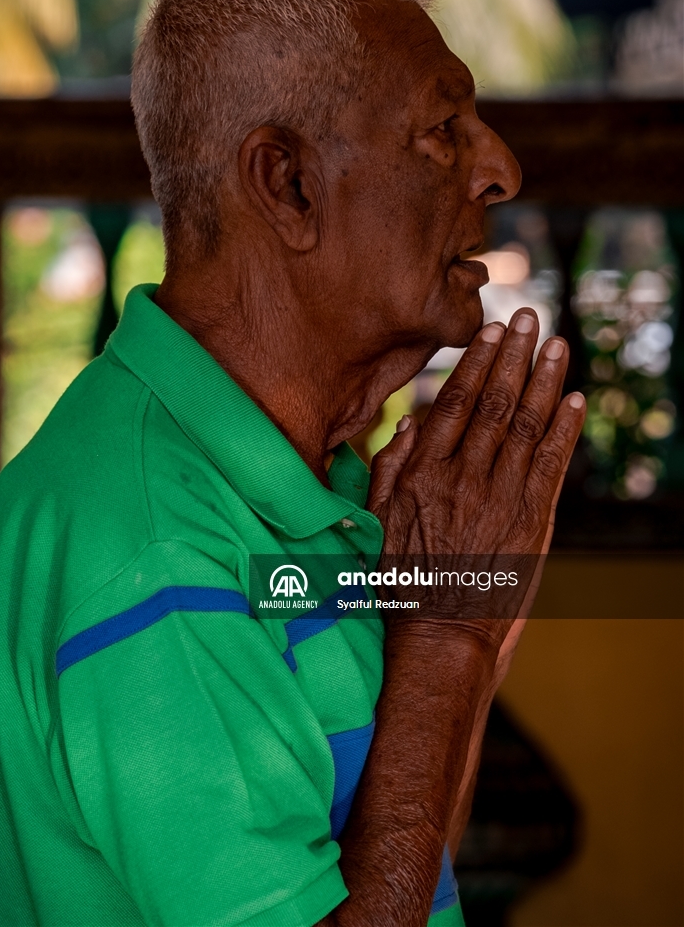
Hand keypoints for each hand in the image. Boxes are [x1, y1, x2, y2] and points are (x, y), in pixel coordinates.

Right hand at [367, 309, 584, 645]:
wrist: (441, 634)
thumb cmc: (403, 579)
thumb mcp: (378, 520)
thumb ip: (390, 467)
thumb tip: (412, 421)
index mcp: (425, 474)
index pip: (456, 403)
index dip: (475, 363)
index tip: (489, 332)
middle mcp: (466, 478)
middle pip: (496, 403)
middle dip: (515, 355)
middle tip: (529, 318)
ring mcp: (503, 498)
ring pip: (529, 425)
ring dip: (546, 380)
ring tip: (557, 344)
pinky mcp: (533, 521)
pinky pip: (554, 464)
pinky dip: (567, 429)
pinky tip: (574, 400)